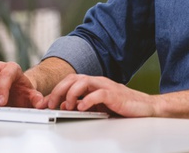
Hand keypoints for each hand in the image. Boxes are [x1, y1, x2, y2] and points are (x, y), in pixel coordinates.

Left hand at [37, 74, 157, 117]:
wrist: (145, 106)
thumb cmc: (122, 105)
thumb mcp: (98, 106)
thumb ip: (83, 103)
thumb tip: (64, 105)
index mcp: (93, 83)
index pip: (69, 81)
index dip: (54, 91)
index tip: (43, 103)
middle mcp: (98, 82)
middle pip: (72, 79)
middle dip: (58, 91)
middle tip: (50, 104)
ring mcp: (106, 86)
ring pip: (83, 82)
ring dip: (71, 94)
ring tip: (67, 106)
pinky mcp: (115, 95)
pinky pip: (98, 94)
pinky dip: (88, 100)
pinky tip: (82, 108)